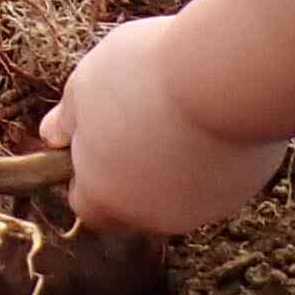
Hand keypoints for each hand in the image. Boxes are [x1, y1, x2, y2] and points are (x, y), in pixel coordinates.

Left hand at [41, 15, 294, 235]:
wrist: (225, 78)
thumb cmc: (143, 78)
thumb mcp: (85, 86)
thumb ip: (67, 119)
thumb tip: (52, 137)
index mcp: (106, 195)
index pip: (88, 204)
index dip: (86, 171)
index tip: (93, 136)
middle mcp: (153, 216)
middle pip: (135, 200)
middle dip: (132, 167)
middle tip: (138, 115)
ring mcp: (203, 208)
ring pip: (179, 189)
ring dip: (173, 160)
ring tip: (178, 108)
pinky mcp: (242, 190)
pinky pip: (216, 176)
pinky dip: (210, 154)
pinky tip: (210, 113)